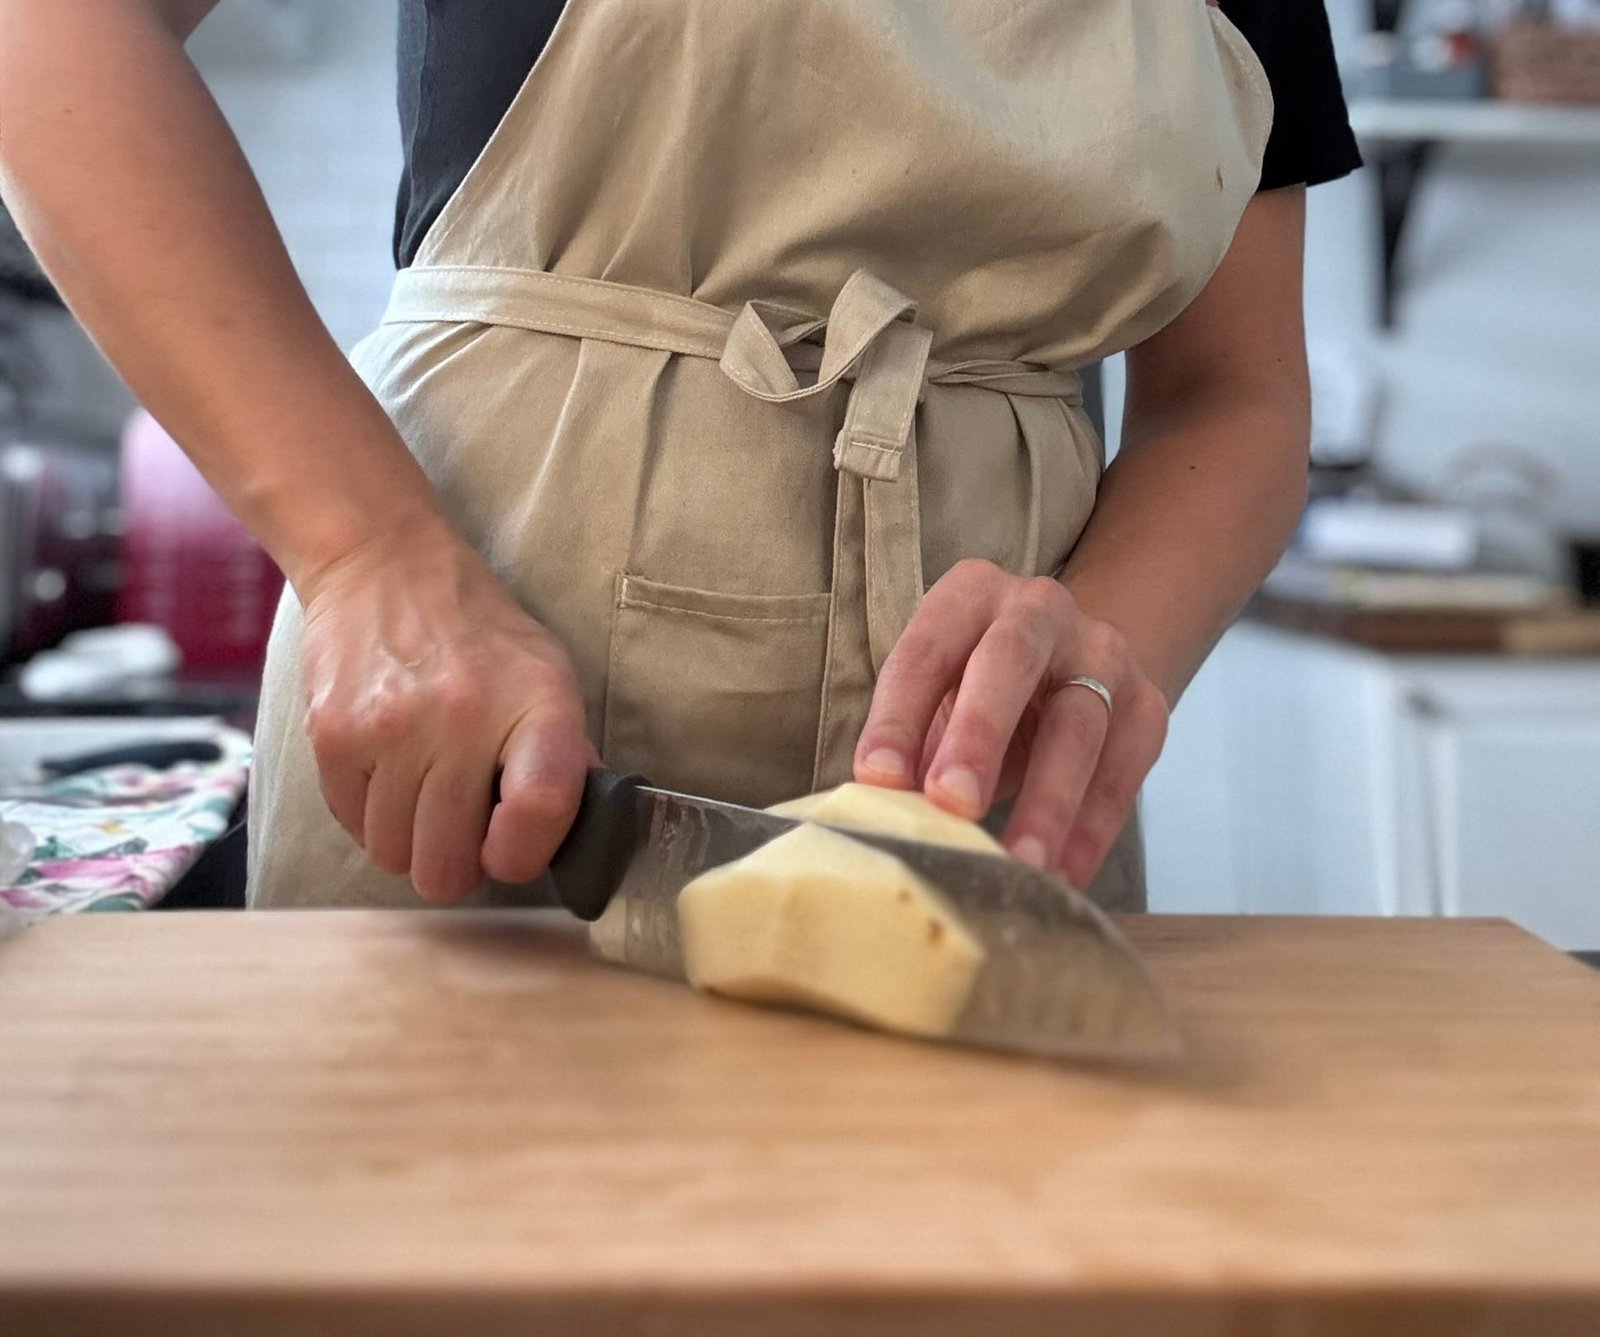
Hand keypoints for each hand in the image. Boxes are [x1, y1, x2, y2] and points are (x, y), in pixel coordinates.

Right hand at [297, 534, 594, 902]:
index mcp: (535, 704)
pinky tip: (389, 772)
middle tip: (461, 824)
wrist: (384, 566)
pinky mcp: (332, 735)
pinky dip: (371, 815)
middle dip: (456, 860)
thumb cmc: (478, 635)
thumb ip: (566, 755)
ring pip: (394, 856)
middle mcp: (463, 718)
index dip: (524, 854)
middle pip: (447, 865)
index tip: (510, 852)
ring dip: (409, 838)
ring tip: (423, 789)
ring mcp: (390, 729)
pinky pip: (352, 825)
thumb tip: (582, 832)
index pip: (541, 806)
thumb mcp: (546, 676)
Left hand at [853, 559, 1169, 886]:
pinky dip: (1091, 829)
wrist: (1072, 664)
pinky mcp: (1145, 706)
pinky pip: (1121, 771)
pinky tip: (1063, 875)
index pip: (927, 650)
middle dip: (979, 735)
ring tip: (1019, 865)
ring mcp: (1102, 653)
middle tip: (952, 804)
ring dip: (1047, 801)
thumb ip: (911, 742)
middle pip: (1010, 661)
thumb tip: (885, 809)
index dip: (898, 716)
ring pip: (1078, 724)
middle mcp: (1039, 609)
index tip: (877, 779)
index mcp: (970, 594)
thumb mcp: (935, 697)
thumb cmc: (977, 688)